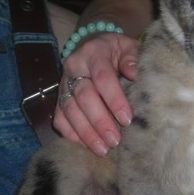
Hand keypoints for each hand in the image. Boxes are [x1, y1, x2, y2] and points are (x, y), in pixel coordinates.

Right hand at [53, 33, 138, 155]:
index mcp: (94, 52)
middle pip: (84, 96)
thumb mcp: (128, 47)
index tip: (127, 119)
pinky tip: (86, 145)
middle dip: (100, 121)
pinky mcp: (59, 97)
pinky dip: (72, 134)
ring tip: (103, 149)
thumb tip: (134, 74)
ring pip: (69, 110)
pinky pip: (60, 118)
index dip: (115, 100)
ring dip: (86, 132)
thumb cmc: (117, 50)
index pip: (103, 77)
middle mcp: (75, 66)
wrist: (94, 45)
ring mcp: (64, 82)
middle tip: (115, 141)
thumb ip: (132, 58)